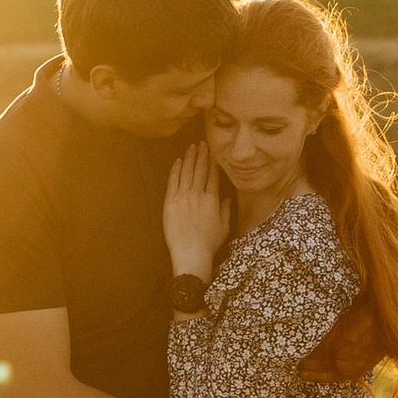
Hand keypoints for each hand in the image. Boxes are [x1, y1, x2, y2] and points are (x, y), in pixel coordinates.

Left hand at [162, 141, 227, 280]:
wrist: (191, 254)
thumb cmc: (209, 244)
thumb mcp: (224, 228)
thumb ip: (226, 211)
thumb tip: (227, 199)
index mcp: (213, 200)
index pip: (213, 176)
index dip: (213, 162)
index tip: (213, 153)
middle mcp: (199, 195)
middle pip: (200, 170)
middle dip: (202, 155)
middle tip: (202, 143)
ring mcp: (183, 197)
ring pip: (187, 172)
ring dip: (190, 158)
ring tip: (191, 147)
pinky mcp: (170, 202)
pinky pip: (173, 181)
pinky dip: (175, 170)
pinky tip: (178, 161)